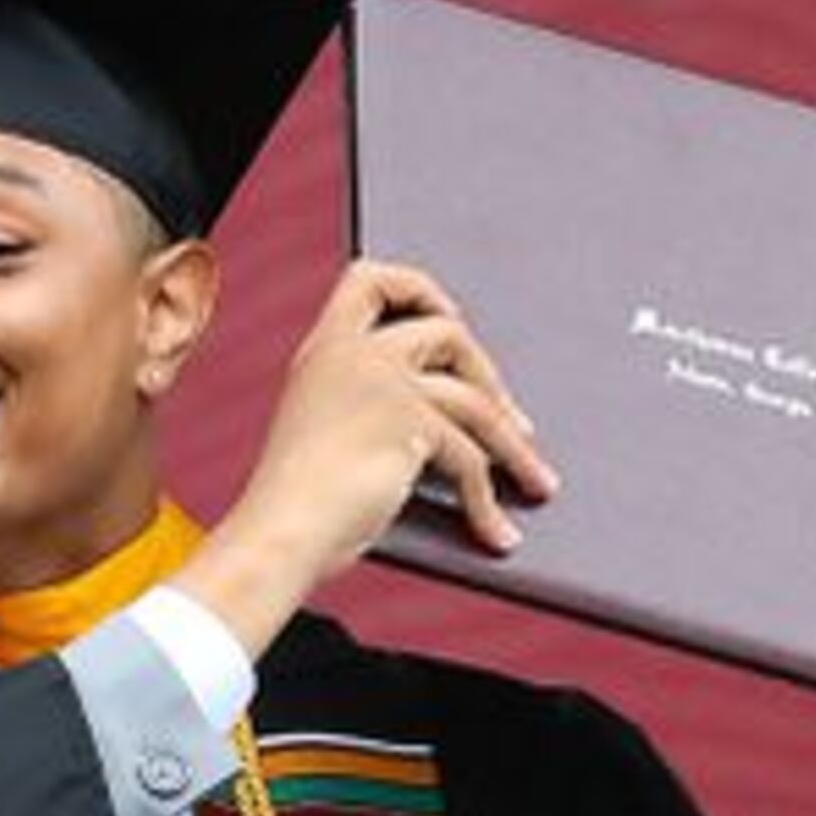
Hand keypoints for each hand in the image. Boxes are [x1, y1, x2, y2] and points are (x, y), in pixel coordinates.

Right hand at [176, 261, 560, 657]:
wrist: (280, 535)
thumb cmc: (294, 506)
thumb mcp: (324, 434)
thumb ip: (367, 407)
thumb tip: (448, 423)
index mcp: (323, 351)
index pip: (370, 279)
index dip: (419, 290)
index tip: (448, 318)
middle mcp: (354, 355)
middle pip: (448, 332)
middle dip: (489, 379)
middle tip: (513, 423)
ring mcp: (385, 383)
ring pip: (477, 402)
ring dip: (515, 449)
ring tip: (535, 483)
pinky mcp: (412, 422)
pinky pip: (471, 459)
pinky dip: (488, 502)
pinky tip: (495, 532)